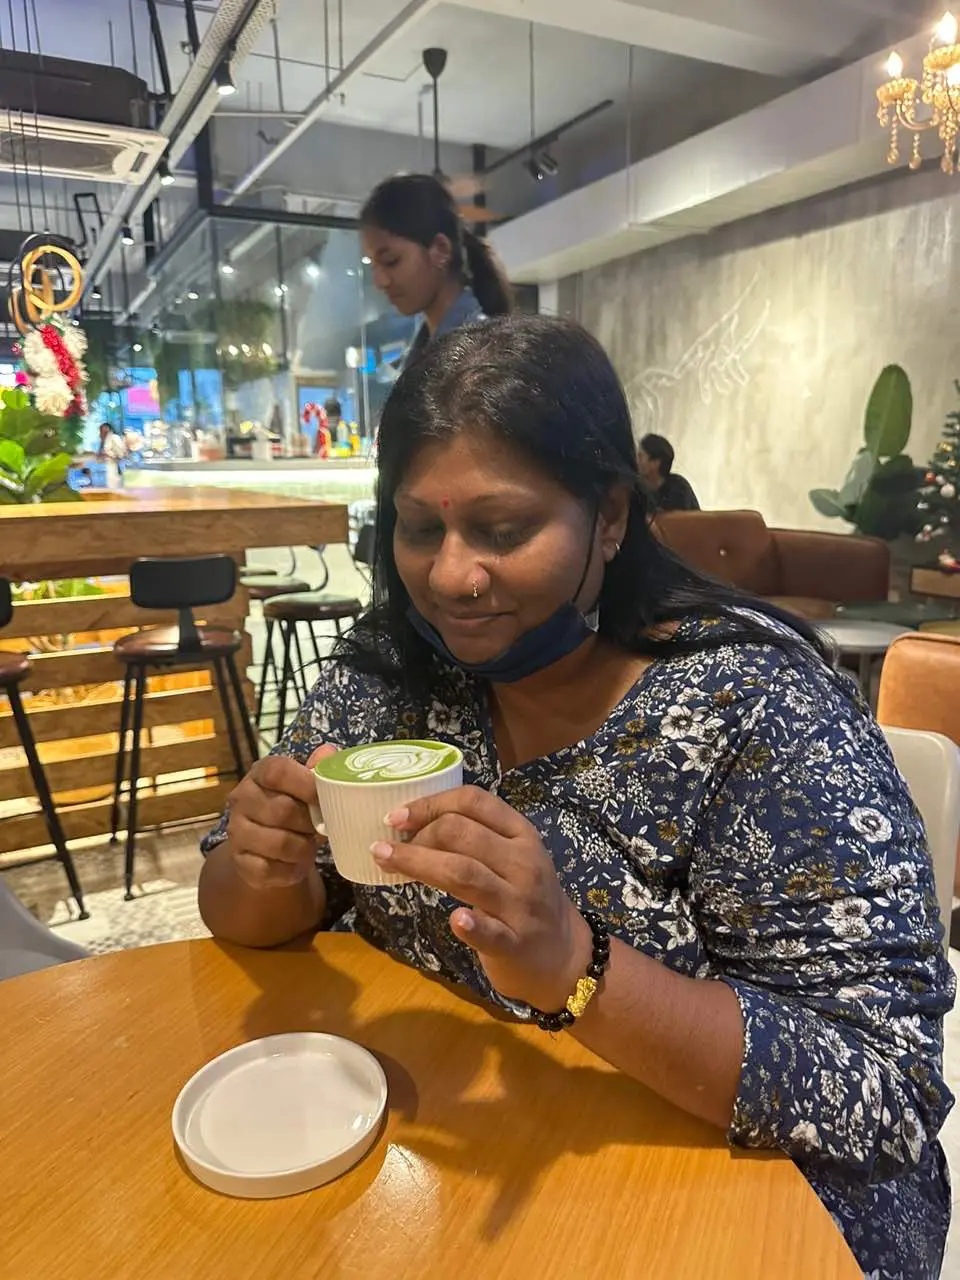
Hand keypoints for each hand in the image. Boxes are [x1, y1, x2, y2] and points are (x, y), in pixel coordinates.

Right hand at [226, 745, 333, 890]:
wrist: (265, 847)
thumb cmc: (292, 808)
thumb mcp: (304, 786)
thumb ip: (317, 770)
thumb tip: (329, 753)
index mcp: (260, 773)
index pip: (277, 771)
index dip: (306, 783)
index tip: (325, 797)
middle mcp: (242, 799)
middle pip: (283, 810)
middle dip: (310, 823)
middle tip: (321, 828)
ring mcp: (237, 832)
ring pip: (279, 843)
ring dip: (304, 848)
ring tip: (310, 845)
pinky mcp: (240, 862)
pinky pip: (271, 869)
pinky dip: (292, 870)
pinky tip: (296, 863)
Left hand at [372, 787, 591, 1011]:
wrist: (564, 954)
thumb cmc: (526, 898)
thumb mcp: (513, 857)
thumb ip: (475, 838)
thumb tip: (411, 823)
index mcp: (521, 834)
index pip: (474, 802)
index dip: (430, 803)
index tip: (396, 817)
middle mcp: (523, 863)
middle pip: (461, 834)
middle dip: (417, 835)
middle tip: (387, 847)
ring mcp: (520, 904)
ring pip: (464, 874)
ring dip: (419, 864)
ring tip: (384, 861)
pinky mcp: (515, 943)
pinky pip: (492, 932)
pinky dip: (472, 925)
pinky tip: (454, 919)